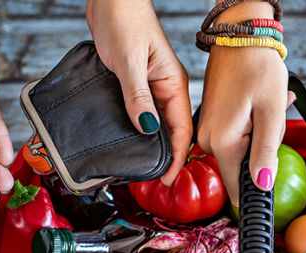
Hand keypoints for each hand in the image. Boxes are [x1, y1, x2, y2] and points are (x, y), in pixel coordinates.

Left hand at [86, 0, 191, 184]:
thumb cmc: (123, 19)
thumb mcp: (129, 62)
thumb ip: (137, 96)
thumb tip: (146, 129)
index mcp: (172, 83)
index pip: (182, 129)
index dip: (178, 157)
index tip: (169, 179)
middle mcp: (166, 87)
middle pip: (171, 130)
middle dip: (166, 156)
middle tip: (153, 180)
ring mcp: (152, 85)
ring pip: (156, 122)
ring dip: (151, 144)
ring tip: (142, 166)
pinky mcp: (137, 82)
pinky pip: (141, 111)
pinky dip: (137, 127)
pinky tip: (128, 138)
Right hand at [196, 1, 288, 204]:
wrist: (241, 38)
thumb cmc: (258, 68)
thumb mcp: (270, 113)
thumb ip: (265, 153)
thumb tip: (263, 185)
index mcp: (221, 142)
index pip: (238, 188)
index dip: (259, 186)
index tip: (270, 171)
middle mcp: (207, 141)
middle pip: (243, 168)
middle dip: (264, 150)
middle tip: (270, 119)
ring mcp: (207, 132)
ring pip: (242, 152)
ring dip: (260, 135)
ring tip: (264, 106)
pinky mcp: (211, 123)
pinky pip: (236, 138)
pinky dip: (253, 125)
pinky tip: (258, 105)